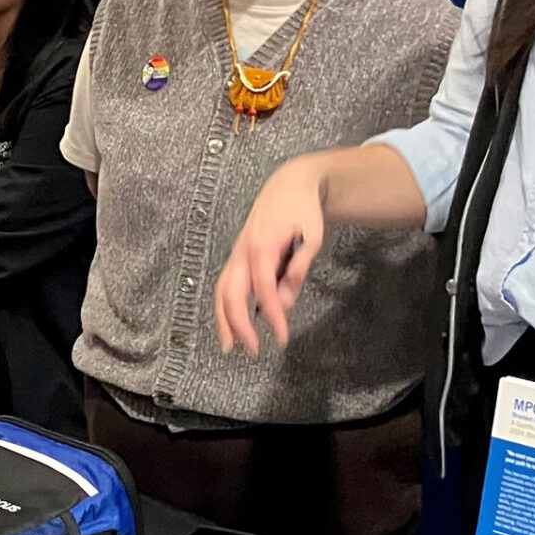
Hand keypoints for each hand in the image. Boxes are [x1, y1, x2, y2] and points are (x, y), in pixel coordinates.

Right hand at [214, 156, 328, 356]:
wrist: (289, 184)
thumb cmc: (303, 211)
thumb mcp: (312, 237)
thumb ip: (299, 268)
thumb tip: (285, 301)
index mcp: (262, 248)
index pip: (264, 291)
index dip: (273, 317)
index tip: (282, 339)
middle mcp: (243, 252)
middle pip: (232, 294)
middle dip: (239, 325)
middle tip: (253, 351)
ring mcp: (236, 253)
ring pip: (222, 291)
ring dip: (223, 319)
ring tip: (229, 346)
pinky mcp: (237, 255)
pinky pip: (225, 284)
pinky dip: (225, 306)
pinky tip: (233, 324)